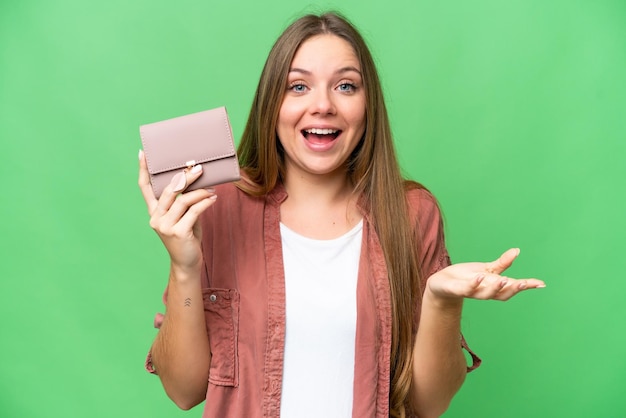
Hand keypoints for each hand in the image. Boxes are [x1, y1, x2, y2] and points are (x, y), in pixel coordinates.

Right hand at [138, 150, 216, 275]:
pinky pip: (193, 211)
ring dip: (200, 192)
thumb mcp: (183, 217)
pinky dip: (205, 203)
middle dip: (185, 177)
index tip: (142, 153)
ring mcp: (165, 226)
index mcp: (154, 212)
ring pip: (183, 200)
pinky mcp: (178, 232)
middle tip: (199, 168)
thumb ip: (184, 201)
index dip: (143, 170)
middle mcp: (156, 218)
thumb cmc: (187, 237)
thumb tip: (195, 179)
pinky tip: (213, 199)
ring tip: (212, 188)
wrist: (187, 263)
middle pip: (168, 190)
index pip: (144, 188)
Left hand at [426, 248, 544, 304]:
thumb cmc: (466, 277)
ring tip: (504, 280)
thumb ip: (502, 263)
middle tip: (525, 283)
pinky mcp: (458, 290)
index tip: (541, 284)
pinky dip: (474, 284)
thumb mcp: (486, 269)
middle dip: (514, 289)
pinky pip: (467, 288)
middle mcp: (485, 291)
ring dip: (496, 288)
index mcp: (494, 286)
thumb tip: (517, 251)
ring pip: (487, 294)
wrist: (442, 283)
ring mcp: (472, 292)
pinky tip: (479, 276)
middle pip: (503, 293)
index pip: (513, 286)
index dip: (527, 286)